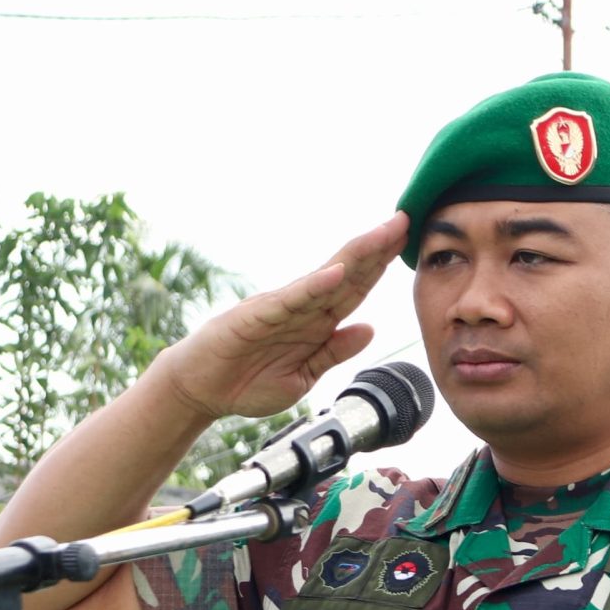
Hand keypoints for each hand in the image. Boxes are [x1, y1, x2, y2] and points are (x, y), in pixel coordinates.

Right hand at [150, 216, 409, 424]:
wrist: (202, 390)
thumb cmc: (247, 381)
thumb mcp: (304, 375)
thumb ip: (334, 351)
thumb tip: (369, 329)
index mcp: (316, 322)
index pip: (356, 288)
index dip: (382, 266)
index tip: (408, 243)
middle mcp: (302, 308)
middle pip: (347, 273)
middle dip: (377, 248)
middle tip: (405, 219)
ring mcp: (281, 308)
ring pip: (325, 277)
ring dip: (355, 256)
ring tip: (382, 234)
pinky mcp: (257, 316)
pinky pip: (291, 300)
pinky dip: (314, 286)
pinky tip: (337, 272)